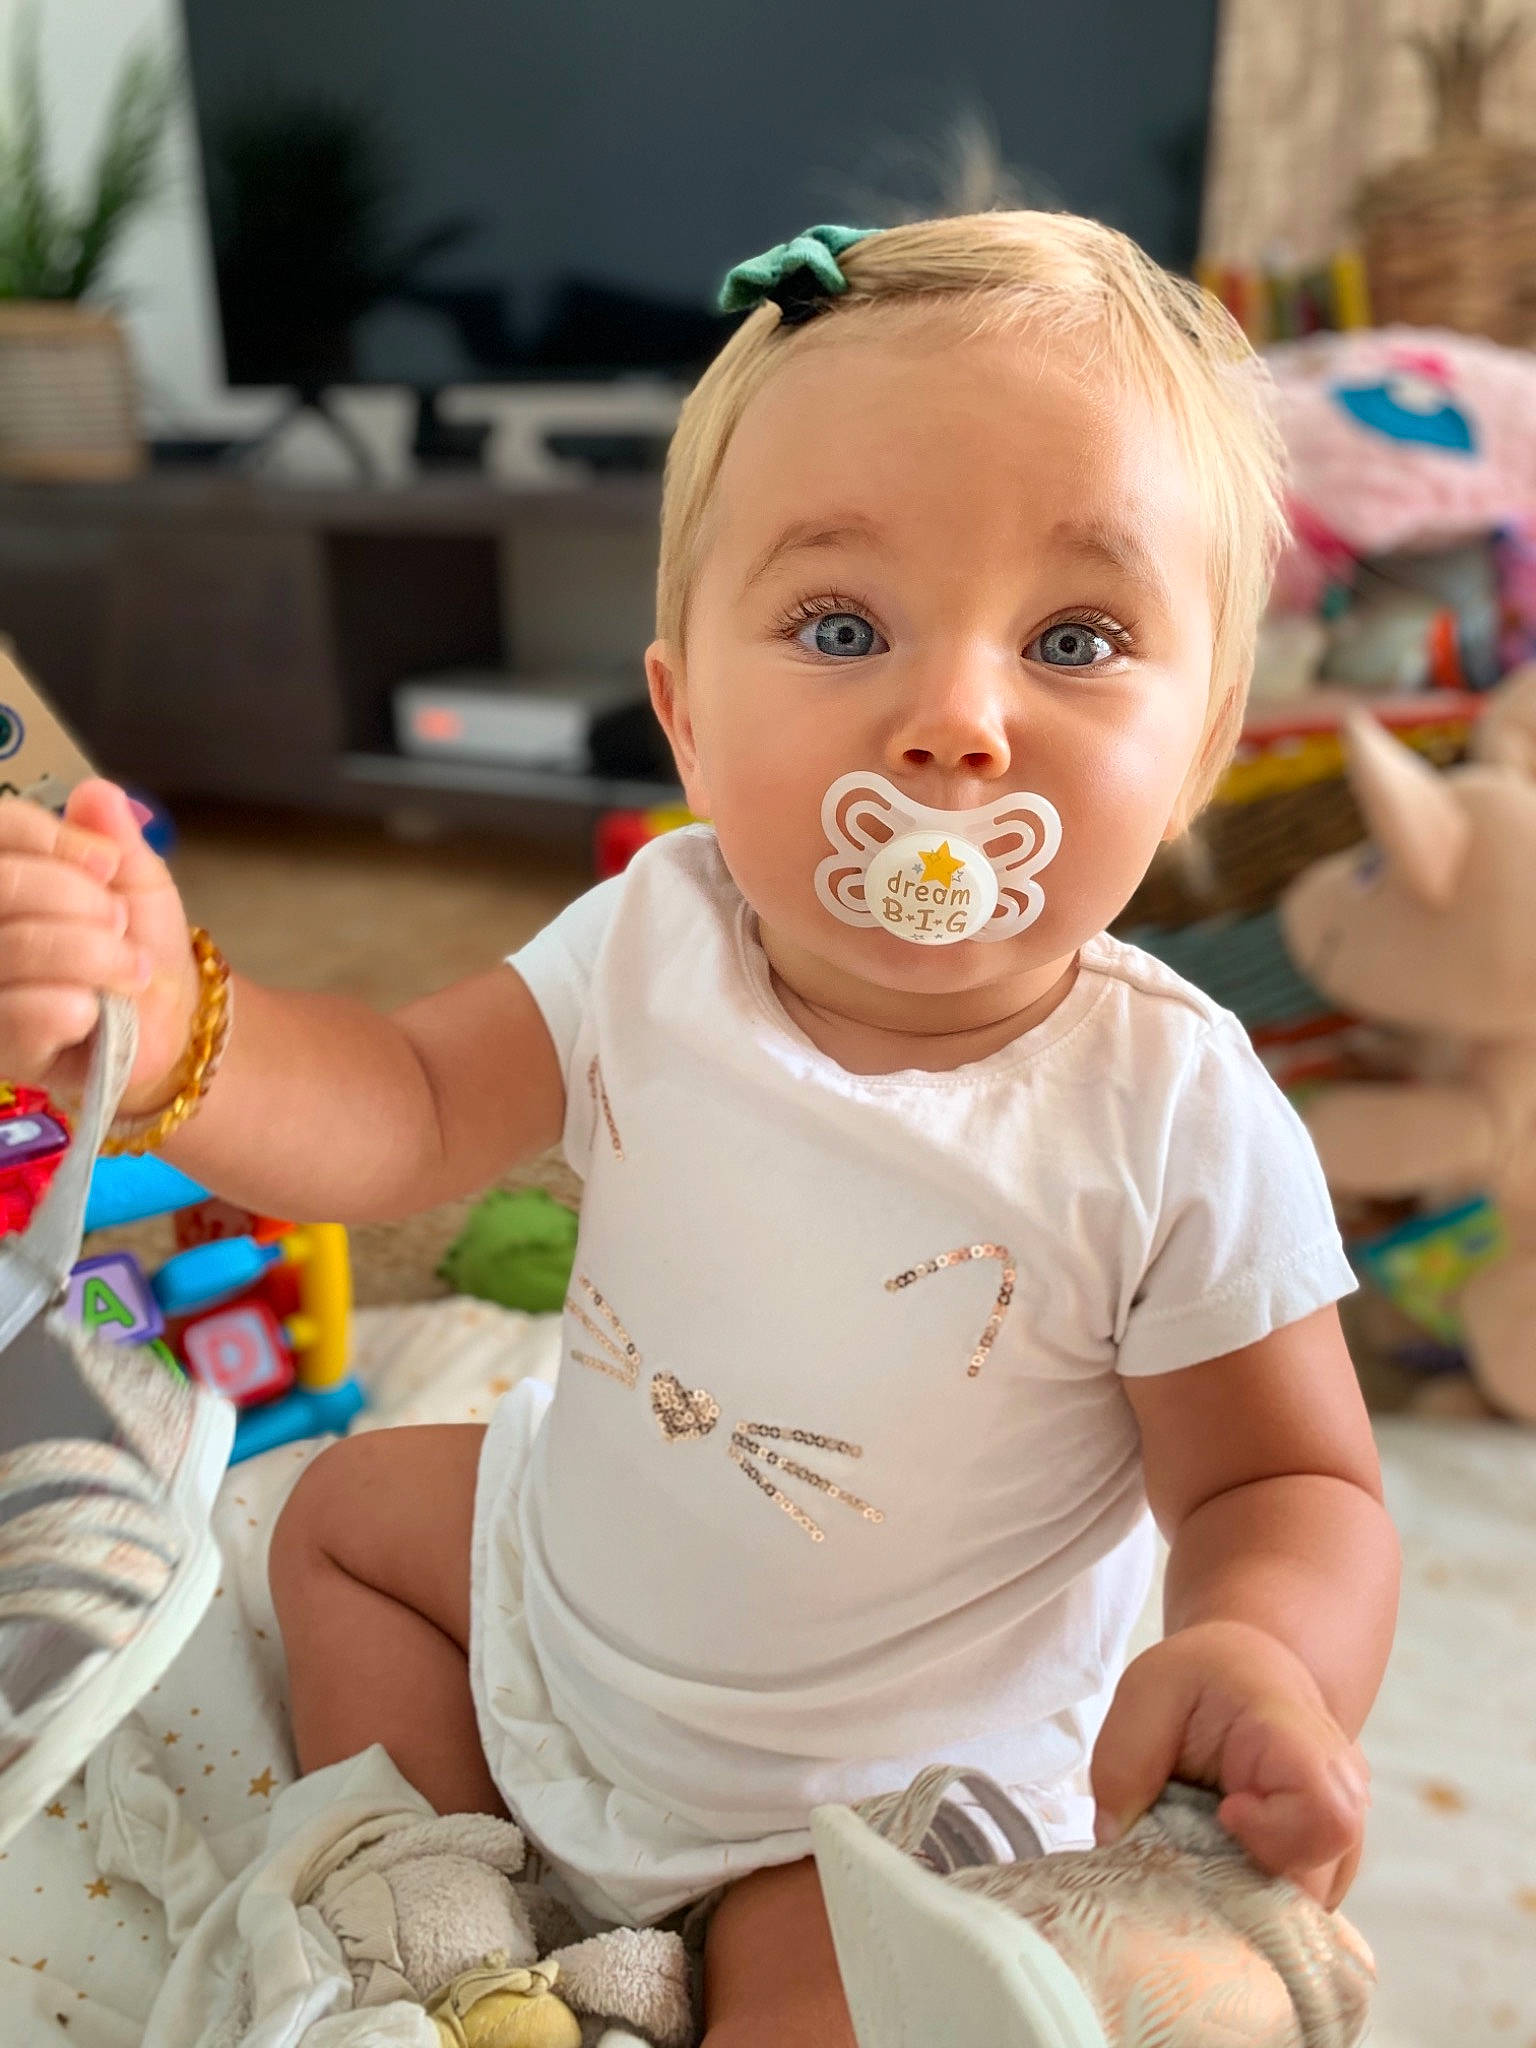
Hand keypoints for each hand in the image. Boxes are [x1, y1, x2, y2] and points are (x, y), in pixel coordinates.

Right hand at [0, 780, 199, 1105]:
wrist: (164, 1021)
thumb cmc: (137, 944)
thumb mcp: (136, 880)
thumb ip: (115, 835)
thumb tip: (97, 793)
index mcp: (4, 873)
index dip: (53, 838)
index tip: (106, 863)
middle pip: (3, 883)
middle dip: (80, 900)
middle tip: (119, 922)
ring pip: (18, 945)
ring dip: (95, 956)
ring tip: (127, 968)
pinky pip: (28, 1011)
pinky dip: (80, 1008)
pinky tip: (94, 1013)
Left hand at [1090, 1619, 1369, 1910]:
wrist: (1248, 1670)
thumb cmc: (1200, 1677)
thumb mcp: (1147, 1692)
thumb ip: (1124, 1762)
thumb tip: (1115, 1842)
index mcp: (1296, 1735)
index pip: (1329, 1815)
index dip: (1277, 1836)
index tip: (1223, 1814)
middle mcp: (1340, 1786)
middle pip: (1322, 1876)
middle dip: (1250, 1883)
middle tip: (1202, 1842)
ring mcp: (1343, 1824)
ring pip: (1313, 1900)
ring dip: (1251, 1892)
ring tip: (1210, 1846)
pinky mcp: (1330, 1855)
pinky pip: (1302, 1901)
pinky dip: (1256, 1895)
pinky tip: (1226, 1859)